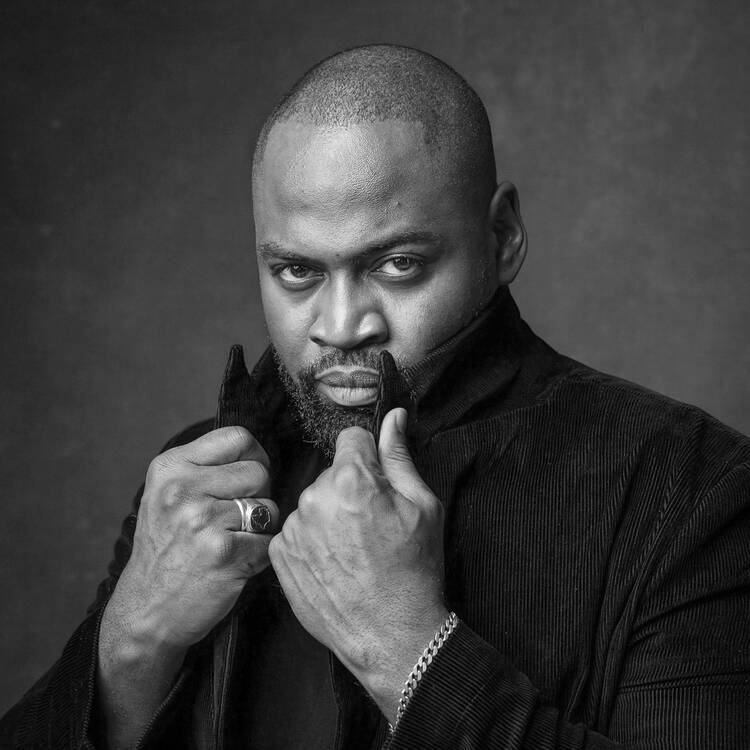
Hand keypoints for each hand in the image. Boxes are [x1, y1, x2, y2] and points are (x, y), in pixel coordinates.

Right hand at [105, 426, 278, 650]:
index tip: (247, 478)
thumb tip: (258, 452)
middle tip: (236, 519)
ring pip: (269, 507)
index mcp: (170, 467)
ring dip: (260, 528)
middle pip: (259, 471)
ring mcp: (203, 521)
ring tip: (231, 541)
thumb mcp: (167, 495)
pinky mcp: (224, 552)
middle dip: (258, 495)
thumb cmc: (166, 550)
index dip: (253, 457)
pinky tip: (234, 563)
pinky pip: (269, 541)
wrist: (145, 611)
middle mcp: (183, 489)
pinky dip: (260, 555)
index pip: (238, 437)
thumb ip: (205, 468)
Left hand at [269, 408, 448, 719]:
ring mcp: (292, 528)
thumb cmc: (414, 571)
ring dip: (329, 514)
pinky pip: (297, 528)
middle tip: (371, 524)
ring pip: (314, 501)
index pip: (352, 438)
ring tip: (353, 548)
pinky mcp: (279, 554)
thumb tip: (393, 415)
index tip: (379, 483)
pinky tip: (335, 562)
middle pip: (332, 472)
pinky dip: (313, 539)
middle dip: (351, 487)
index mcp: (350, 479)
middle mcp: (313, 497)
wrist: (391, 636)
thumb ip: (400, 456)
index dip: (370, 458)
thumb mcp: (423, 506)